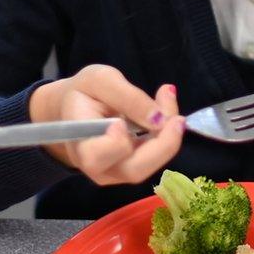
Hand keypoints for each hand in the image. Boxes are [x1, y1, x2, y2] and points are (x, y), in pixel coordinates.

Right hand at [29, 65, 184, 184]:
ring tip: (169, 105)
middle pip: (133, 170)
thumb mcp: (100, 80)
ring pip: (150, 167)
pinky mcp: (132, 169)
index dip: (114, 144)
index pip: (95, 156)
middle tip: (177, 118)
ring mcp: (116, 173)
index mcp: (79, 144)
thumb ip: (128, 97)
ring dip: (168, 138)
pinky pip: (155, 159)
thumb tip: (159, 119)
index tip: (121, 122)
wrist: (77, 109)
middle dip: (162, 145)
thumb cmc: (84, 93)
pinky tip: (167, 114)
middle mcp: (98, 167)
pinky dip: (167, 137)